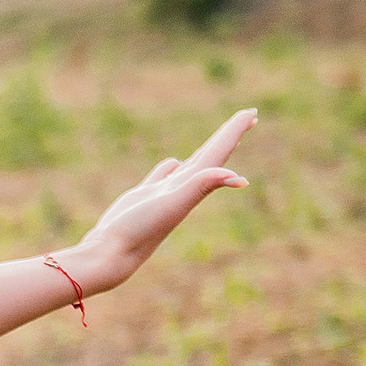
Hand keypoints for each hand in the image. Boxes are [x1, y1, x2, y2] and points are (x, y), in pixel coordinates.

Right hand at [63, 109, 255, 294]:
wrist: (112, 252)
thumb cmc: (140, 229)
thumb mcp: (174, 203)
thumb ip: (202, 186)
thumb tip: (242, 179)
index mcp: (194, 185)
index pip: (219, 152)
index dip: (235, 132)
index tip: (252, 113)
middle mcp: (184, 188)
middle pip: (213, 155)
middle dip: (230, 135)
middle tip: (250, 115)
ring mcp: (165, 193)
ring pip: (192, 164)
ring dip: (207, 149)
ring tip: (219, 139)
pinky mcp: (145, 197)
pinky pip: (165, 175)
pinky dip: (174, 166)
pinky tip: (176, 163)